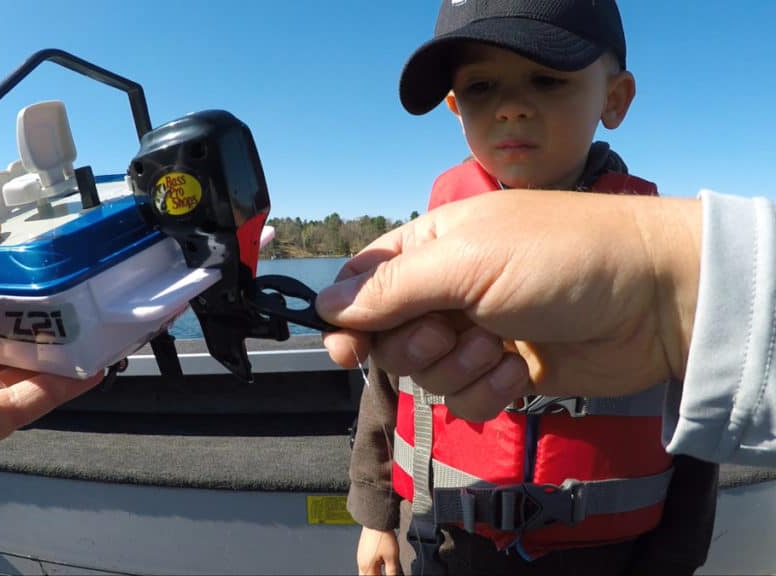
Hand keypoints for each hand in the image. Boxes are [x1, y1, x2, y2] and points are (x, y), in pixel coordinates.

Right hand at [318, 190, 700, 420]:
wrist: (654, 299)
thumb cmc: (560, 258)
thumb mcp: (467, 262)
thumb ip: (390, 288)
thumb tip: (321, 304)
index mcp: (430, 246)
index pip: (362, 283)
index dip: (349, 318)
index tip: (348, 348)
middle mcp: (446, 290)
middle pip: (386, 337)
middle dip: (414, 345)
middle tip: (451, 331)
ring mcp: (474, 332)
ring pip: (424, 374)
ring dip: (458, 368)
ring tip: (501, 346)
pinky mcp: (503, 372)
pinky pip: (464, 400)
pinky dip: (488, 391)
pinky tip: (521, 370)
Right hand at [357, 527, 399, 575]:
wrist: (376, 520)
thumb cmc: (382, 536)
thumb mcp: (392, 557)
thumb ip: (392, 571)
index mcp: (367, 567)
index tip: (390, 575)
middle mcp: (361, 562)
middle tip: (385, 573)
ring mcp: (361, 555)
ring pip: (366, 570)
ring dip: (374, 572)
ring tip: (383, 569)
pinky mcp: (363, 549)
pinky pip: (367, 562)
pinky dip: (373, 566)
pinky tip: (380, 562)